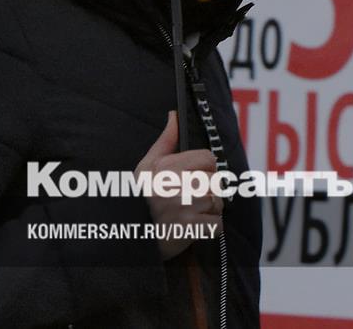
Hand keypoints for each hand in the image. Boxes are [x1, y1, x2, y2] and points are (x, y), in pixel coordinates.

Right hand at [136, 111, 222, 259]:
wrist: (133, 237)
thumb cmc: (142, 200)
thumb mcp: (147, 167)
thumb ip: (166, 140)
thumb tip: (174, 115)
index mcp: (167, 166)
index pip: (208, 159)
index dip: (205, 169)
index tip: (194, 179)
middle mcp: (176, 184)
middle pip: (216, 181)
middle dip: (208, 192)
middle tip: (190, 200)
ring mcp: (183, 206)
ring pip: (218, 203)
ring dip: (209, 211)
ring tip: (190, 214)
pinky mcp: (190, 227)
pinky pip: (217, 224)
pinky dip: (210, 229)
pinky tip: (193, 227)